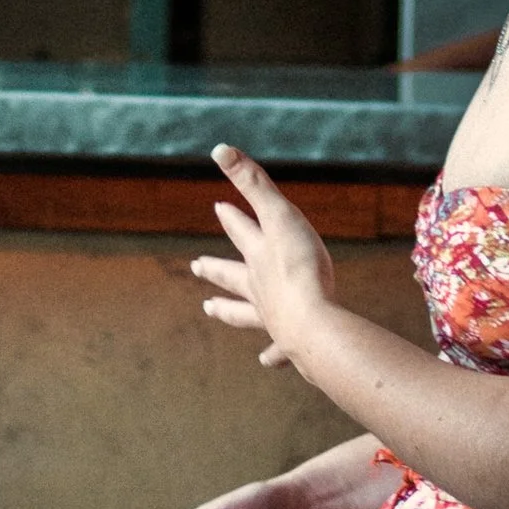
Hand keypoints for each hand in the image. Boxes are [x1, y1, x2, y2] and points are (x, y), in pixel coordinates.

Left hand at [189, 144, 336, 368]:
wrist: (313, 324)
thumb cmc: (300, 268)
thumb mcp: (280, 216)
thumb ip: (253, 182)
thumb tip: (219, 148)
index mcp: (259, 257)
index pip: (242, 231)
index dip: (232, 216)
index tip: (219, 206)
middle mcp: (260, 288)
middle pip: (232, 275)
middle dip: (215, 268)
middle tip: (195, 265)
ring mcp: (272, 316)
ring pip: (244, 313)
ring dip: (228, 310)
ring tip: (211, 311)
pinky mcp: (291, 343)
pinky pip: (280, 350)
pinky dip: (273, 354)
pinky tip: (266, 360)